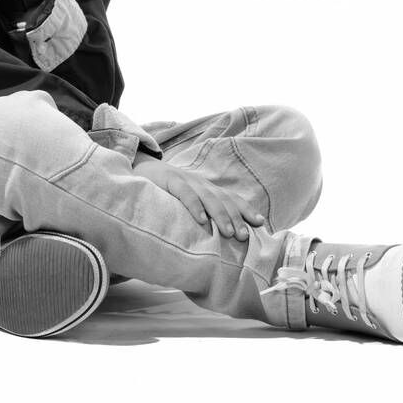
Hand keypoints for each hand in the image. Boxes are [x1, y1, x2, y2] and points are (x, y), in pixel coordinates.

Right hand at [131, 151, 266, 240]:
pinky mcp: (170, 181)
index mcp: (207, 188)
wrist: (142, 166)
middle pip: (224, 200)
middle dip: (237, 217)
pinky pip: (185, 194)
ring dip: (220, 215)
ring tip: (229, 233)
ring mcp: (187, 181)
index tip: (261, 223)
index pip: (231, 198)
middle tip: (245, 236)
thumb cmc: (166, 190)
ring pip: (208, 198)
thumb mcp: (187, 198)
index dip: (246, 209)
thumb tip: (218, 235)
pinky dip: (194, 207)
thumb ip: (201, 211)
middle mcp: (201, 184)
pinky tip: (201, 221)